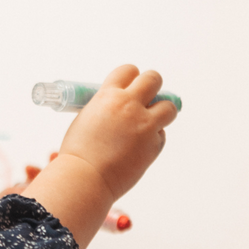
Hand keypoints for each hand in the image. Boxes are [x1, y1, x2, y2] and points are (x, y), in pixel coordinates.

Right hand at [57, 65, 175, 200]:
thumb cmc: (79, 151)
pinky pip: (161, 135)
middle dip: (153, 85)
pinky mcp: (154, 144)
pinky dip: (153, 138)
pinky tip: (138, 147)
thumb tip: (118, 105)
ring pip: (169, 107)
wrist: (86, 177)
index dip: (132, 77)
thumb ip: (105, 107)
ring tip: (151, 120)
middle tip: (149, 95)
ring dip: (162, 110)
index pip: (129, 70)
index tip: (132, 84)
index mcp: (108, 95)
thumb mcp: (87, 117)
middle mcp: (129, 105)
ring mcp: (145, 125)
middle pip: (153, 79)